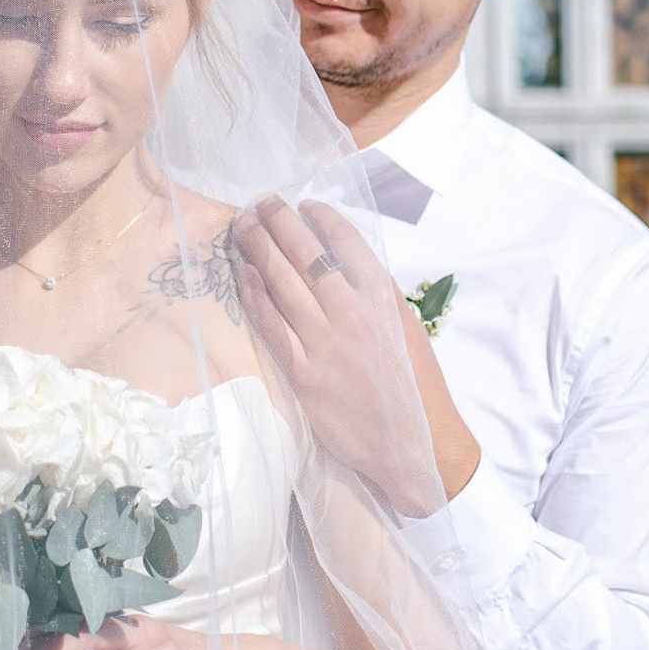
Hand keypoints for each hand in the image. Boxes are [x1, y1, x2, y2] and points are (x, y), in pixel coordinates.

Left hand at [229, 196, 479, 512]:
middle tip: (261, 202)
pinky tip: (242, 273)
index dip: (323, 218)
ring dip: (258, 248)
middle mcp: (353, 315)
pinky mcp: (303, 372)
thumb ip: (379, 298)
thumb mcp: (404, 333)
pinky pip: (270, 324)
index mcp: (381, 302)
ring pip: (283, 283)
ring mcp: (325, 342)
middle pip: (307, 255)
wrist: (404, 447)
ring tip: (242, 225)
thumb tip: (351, 265)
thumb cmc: (406, 391)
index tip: (306, 204)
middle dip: (280, 222)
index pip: (349, 244)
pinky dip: (254, 295)